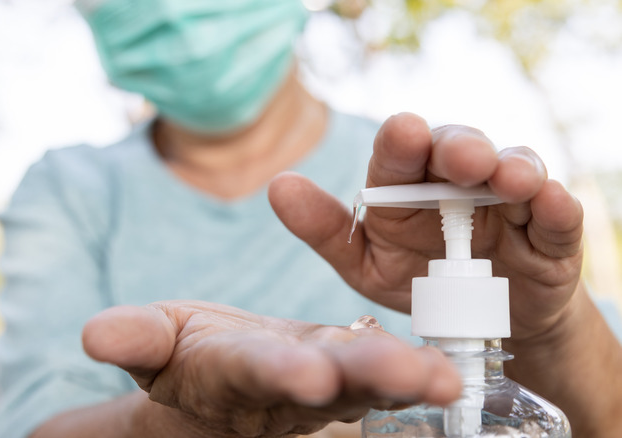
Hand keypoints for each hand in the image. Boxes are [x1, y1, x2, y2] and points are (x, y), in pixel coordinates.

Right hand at [82, 300, 460, 436]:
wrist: (227, 370)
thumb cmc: (189, 353)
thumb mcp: (156, 341)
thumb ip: (135, 338)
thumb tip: (93, 335)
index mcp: (235, 373)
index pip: (255, 372)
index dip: (278, 372)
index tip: (309, 374)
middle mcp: (290, 384)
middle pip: (331, 382)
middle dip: (367, 377)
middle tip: (411, 377)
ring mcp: (330, 381)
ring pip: (371, 379)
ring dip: (408, 377)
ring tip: (447, 378)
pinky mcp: (355, 366)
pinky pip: (392, 368)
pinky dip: (422, 369)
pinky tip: (455, 368)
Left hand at [268, 113, 583, 341]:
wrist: (477, 326)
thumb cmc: (416, 281)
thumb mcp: (364, 263)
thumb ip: (325, 229)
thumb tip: (278, 185)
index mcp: (408, 186)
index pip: (401, 155)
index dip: (402, 143)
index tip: (402, 133)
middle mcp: (457, 182)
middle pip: (459, 149)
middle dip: (459, 148)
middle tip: (458, 157)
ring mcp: (507, 204)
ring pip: (513, 170)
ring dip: (511, 167)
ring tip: (506, 176)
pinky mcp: (549, 235)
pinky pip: (557, 216)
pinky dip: (556, 206)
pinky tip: (549, 199)